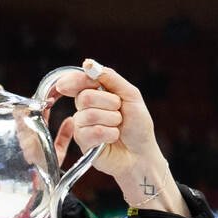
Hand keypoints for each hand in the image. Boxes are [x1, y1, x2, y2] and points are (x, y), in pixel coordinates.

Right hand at [47, 60, 184, 215]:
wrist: (141, 153)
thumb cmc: (138, 126)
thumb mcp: (130, 95)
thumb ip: (111, 78)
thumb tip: (88, 63)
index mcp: (95, 95)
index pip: (78, 82)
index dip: (75, 80)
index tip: (77, 84)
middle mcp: (85, 109)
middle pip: (84, 97)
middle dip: (109, 103)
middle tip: (119, 112)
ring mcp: (82, 127)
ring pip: (88, 115)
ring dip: (112, 120)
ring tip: (118, 128)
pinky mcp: (83, 144)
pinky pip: (90, 132)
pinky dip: (108, 134)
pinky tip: (113, 138)